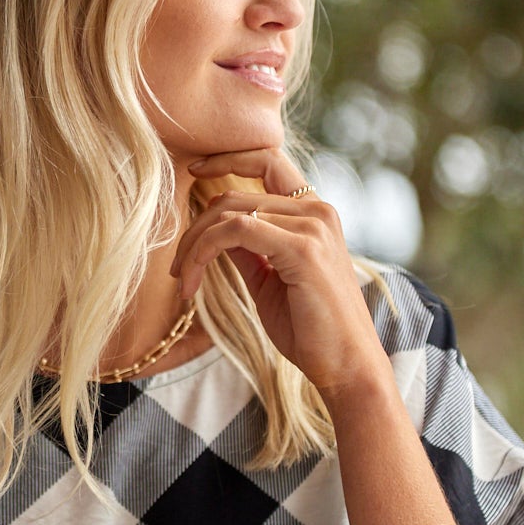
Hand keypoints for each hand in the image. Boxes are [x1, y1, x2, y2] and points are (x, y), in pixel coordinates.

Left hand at [169, 148, 392, 400]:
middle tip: (177, 267)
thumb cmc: (311, 329)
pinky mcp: (303, 248)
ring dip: (194, 246)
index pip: (268, 161)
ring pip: (230, 212)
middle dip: (195, 228)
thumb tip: (217, 230)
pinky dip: (204, 252)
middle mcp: (318, 211)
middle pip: (236, 194)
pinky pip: (235, 231)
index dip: (228, 158)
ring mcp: (313, 226)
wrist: (346, 366)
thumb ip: (248, 250)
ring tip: (183, 280)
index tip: (195, 170)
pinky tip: (193, 284)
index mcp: (315, 214)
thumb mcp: (270, 280)